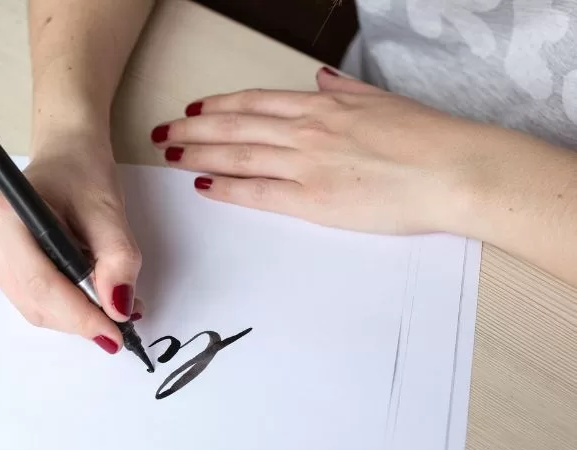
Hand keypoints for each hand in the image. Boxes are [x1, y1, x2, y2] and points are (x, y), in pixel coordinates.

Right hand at [0, 131, 142, 353]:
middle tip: (122, 322)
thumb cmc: (82, 172)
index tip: (115, 332)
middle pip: (36, 302)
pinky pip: (32, 300)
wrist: (66, 155)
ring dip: (75, 315)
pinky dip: (65, 306)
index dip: (80, 316)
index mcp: (6, 216)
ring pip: (34, 307)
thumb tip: (118, 308)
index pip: (42, 284)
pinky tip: (88, 296)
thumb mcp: (109, 211)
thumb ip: (117, 260)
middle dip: (81, 318)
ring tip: (111, 305)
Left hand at [152, 67, 493, 235]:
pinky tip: (203, 186)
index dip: (220, 106)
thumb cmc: (427, 138)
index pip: (256, 103)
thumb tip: (321, 81)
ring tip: (172, 156)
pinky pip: (257, 192)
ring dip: (200, 155)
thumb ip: (345, 91)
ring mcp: (306, 164)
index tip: (195, 108)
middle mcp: (307, 130)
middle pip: (236, 127)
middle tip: (165, 133)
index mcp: (324, 105)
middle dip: (195, 129)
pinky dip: (226, 188)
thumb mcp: (382, 101)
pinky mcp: (312, 200)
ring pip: (238, 156)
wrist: (452, 170)